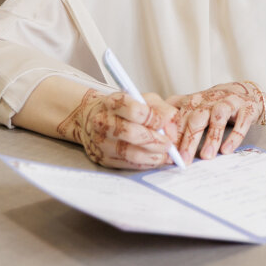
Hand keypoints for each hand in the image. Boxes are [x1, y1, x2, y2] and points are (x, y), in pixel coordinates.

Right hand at [57, 89, 179, 168]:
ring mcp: (101, 142)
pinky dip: (146, 164)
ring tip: (165, 154)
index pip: (135, 111)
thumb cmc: (126, 108)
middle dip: (155, 141)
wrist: (95, 117)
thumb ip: (162, 110)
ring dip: (153, 156)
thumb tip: (171, 129)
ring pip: (131, 153)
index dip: (153, 118)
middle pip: (132, 134)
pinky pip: (128, 165)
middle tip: (168, 144)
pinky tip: (155, 159)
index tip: (164, 123)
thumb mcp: (146, 100)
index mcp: (113, 103)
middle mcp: (103, 121)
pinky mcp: (103, 158)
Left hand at [166, 81, 265, 162]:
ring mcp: (228, 103)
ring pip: (218, 118)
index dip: (174, 137)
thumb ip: (175, 113)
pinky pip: (241, 121)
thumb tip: (155, 128)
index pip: (181, 119)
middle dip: (189, 140)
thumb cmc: (214, 103)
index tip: (168, 154)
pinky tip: (227, 149)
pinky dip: (235, 136)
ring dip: (212, 137)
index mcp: (194, 102)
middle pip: (197, 119)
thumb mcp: (194, 105)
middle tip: (184, 159)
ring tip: (206, 156)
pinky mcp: (246, 108)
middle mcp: (210, 101)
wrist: (244, 91)